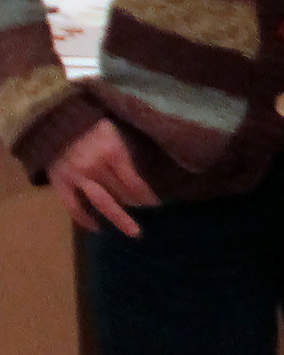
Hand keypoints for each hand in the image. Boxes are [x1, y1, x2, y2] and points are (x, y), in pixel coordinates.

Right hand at [46, 117, 152, 238]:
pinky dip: (84, 219)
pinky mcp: (59, 183)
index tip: (157, 204)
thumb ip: (127, 151)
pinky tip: (96, 228)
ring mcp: (76, 176)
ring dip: (119, 218)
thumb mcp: (116, 132)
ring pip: (102, 202)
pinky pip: (72, 206)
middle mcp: (95, 167)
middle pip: (122, 193)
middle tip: (151, 218)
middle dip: (137, 206)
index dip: (147, 195)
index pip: (134, 181)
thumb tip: (147, 171)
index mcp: (112, 152)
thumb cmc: (91, 125)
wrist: (55, 122)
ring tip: (133, 231)